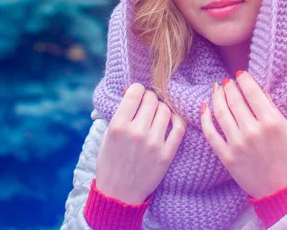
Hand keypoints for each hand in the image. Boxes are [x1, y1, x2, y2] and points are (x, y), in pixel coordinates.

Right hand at [95, 83, 185, 203]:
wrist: (118, 195)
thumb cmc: (110, 162)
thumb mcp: (107, 136)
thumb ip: (119, 113)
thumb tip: (131, 92)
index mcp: (118, 126)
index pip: (136, 92)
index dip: (137, 90)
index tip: (137, 94)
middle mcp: (136, 132)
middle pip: (152, 99)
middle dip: (149, 98)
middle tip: (147, 104)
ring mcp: (153, 144)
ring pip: (166, 110)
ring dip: (161, 109)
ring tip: (156, 115)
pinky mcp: (167, 154)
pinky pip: (179, 127)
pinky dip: (176, 120)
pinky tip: (171, 121)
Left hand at [200, 71, 286, 198]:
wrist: (280, 189)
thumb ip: (272, 108)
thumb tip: (260, 87)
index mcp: (271, 122)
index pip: (252, 92)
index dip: (244, 80)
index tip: (240, 75)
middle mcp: (252, 131)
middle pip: (235, 100)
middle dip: (229, 87)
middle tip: (227, 81)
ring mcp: (237, 144)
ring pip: (221, 112)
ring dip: (217, 97)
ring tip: (217, 89)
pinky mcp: (226, 156)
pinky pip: (211, 133)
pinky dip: (205, 118)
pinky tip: (205, 107)